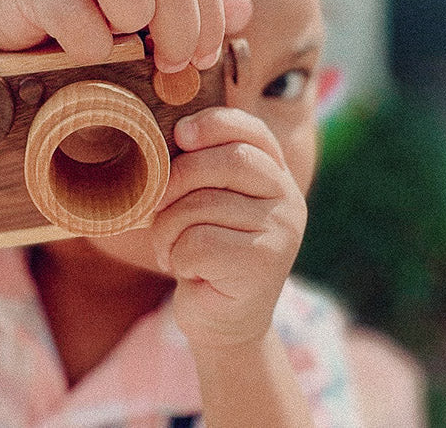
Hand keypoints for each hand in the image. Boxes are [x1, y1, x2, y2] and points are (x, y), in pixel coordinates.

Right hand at [0, 0, 251, 71]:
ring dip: (132, 22)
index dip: (208, 21)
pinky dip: (86, 44)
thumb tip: (245, 9)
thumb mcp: (132, 9)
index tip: (199, 61)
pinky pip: (72, 12)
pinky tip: (82, 54)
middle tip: (170, 66)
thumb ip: (186, 9)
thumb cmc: (70, 10)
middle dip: (180, 28)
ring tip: (122, 49)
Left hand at [150, 107, 306, 347]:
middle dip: (175, 181)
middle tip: (157, 208)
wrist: (223, 320)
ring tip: (172, 248)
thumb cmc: (206, 251)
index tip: (180, 135)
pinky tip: (187, 270)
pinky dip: (178, 256)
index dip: (213, 124)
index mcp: (275, 174)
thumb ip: (201, 168)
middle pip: (225, 162)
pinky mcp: (263, 264)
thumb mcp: (206, 202)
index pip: (251, 131)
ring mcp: (281, 231)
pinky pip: (198, 242)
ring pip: (203, 205)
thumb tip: (173, 131)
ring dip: (168, 229)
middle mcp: (288, 198)